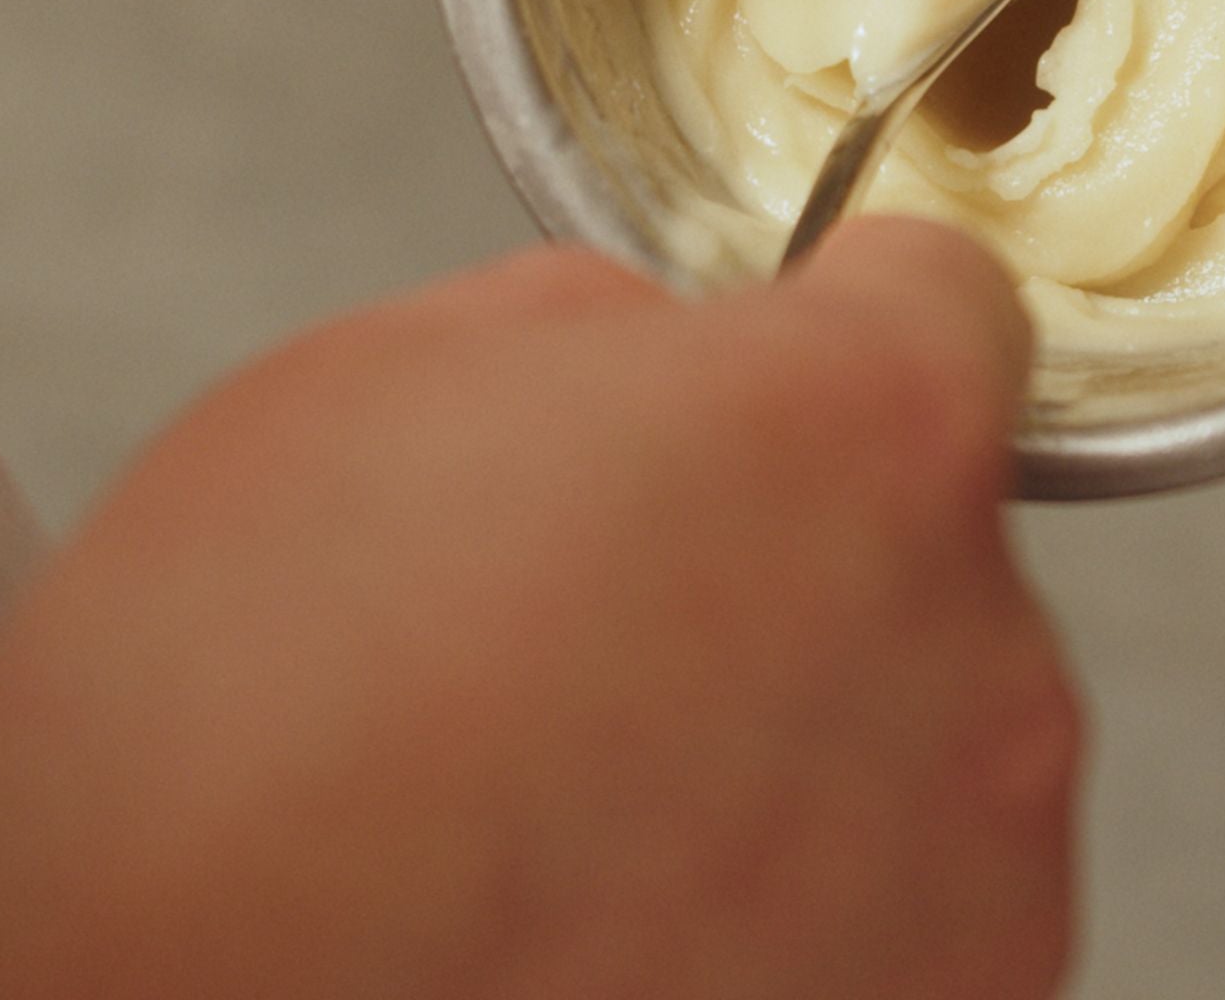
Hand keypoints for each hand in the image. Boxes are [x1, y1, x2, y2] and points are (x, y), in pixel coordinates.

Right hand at [0, 221, 1079, 999]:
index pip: (946, 296)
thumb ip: (599, 330)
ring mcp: (987, 869)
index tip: (773, 371)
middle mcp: (984, 646)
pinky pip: (906, 908)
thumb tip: (665, 367)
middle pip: (919, 532)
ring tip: (586, 805)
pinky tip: (626, 929)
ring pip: (917, 726)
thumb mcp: (381, 385)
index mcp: (860, 428)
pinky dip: (801, 911)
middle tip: (603, 624)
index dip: (839, 317)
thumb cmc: (236, 747)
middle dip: (789, 548)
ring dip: (796, 739)